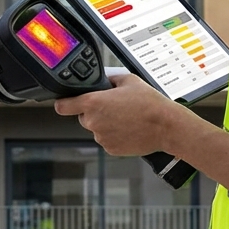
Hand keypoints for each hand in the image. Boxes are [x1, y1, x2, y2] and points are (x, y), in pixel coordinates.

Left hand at [53, 73, 183, 156]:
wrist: (165, 126)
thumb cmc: (149, 103)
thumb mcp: (128, 80)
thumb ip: (109, 78)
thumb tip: (103, 78)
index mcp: (93, 103)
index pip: (63, 106)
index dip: (62, 103)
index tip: (63, 102)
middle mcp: (93, 122)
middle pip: (84, 116)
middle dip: (95, 112)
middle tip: (114, 107)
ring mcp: (101, 137)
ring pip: (97, 129)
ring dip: (106, 124)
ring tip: (126, 118)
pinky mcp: (111, 149)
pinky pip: (107, 140)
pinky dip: (114, 135)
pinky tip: (129, 128)